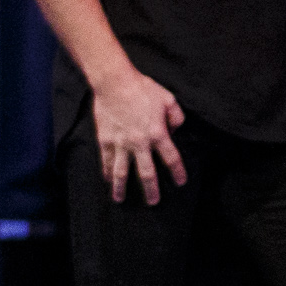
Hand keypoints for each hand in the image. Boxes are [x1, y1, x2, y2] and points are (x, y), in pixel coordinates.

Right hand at [91, 68, 188, 204]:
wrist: (115, 83)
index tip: (180, 183)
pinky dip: (106, 172)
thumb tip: (174, 132)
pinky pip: (106, 161)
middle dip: (151, 190)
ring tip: (120, 200)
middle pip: (146, 173)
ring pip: (121, 172)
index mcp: (158, 134)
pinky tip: (107, 181)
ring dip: (121, 188)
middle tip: (153, 202)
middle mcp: (140, 143)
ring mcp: (120, 143)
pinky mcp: (105, 140)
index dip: (177, 172)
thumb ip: (176, 118)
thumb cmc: (144, 89)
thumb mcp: (169, 100)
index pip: (171, 159)